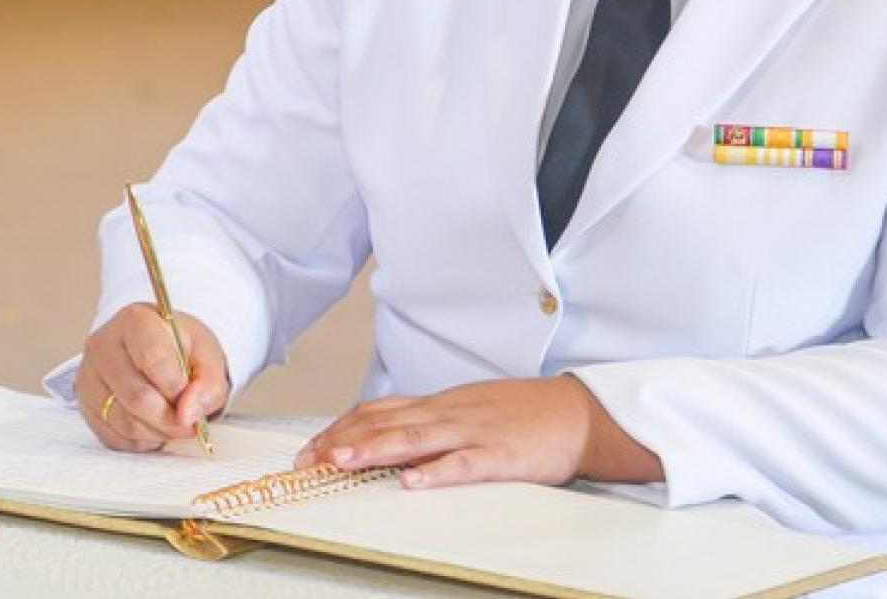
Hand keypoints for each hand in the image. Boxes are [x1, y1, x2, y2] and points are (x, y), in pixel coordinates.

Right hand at [75, 304, 228, 451]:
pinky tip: (153, 425)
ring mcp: (89, 377)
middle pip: (137, 396)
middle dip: (170, 419)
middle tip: (189, 424)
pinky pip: (114, 437)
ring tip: (173, 422)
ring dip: (158, 432)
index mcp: (135, 320)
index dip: (177, 388)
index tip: (193, 401)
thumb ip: (209, 382)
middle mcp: (103, 346)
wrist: (154, 349)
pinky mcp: (85, 406)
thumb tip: (188, 414)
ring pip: (124, 422)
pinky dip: (141, 440)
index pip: (153, 358)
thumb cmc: (180, 348)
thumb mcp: (207, 354)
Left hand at [294, 376, 662, 489]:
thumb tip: (389, 433)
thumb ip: (432, 419)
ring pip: (416, 438)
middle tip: (308, 459)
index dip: (341, 427)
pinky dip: (436, 472)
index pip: (379, 410)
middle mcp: (449, 413)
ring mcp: (473, 432)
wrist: (578, 413)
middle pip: (387, 422)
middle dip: (343, 441)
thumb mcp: (470, 408)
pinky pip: (464, 464)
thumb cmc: (525, 413)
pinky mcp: (500, 455)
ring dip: (375, 450)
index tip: (311, 445)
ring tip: (342, 462)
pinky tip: (413, 482)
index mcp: (441, 404)